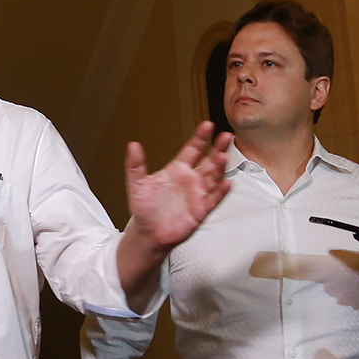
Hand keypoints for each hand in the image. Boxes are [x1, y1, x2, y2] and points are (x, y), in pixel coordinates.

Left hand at [125, 122, 232, 253]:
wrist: (148, 233)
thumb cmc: (144, 208)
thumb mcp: (137, 184)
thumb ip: (135, 165)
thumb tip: (132, 145)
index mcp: (177, 170)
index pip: (192, 150)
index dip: (200, 138)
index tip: (207, 125)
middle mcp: (191, 179)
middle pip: (209, 160)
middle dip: (218, 148)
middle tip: (226, 136)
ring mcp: (198, 193)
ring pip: (214, 177)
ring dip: (219, 167)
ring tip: (224, 155)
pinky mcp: (201, 209)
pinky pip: (214, 198)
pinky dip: (221, 191)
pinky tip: (226, 183)